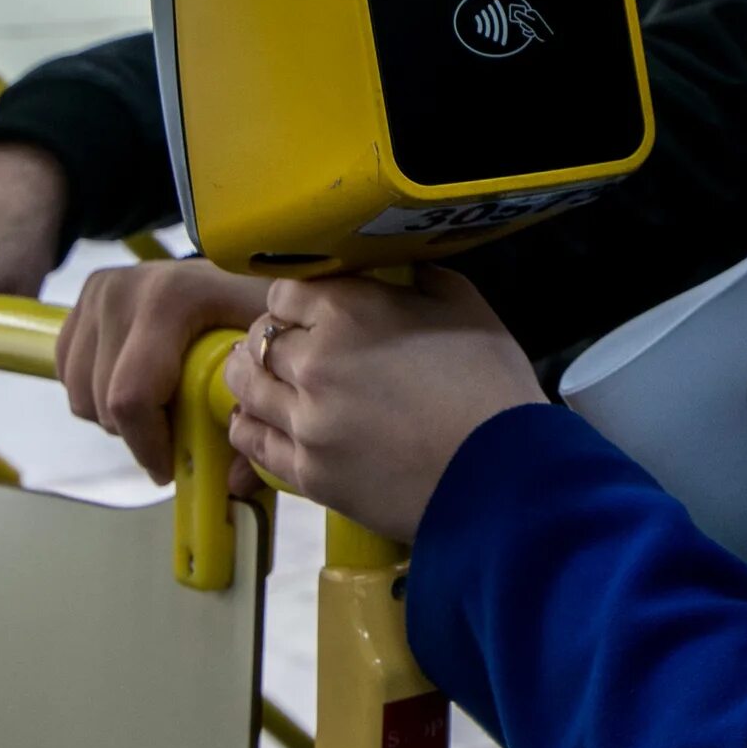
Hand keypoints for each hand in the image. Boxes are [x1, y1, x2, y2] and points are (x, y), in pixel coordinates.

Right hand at [55, 260, 273, 483]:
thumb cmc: (260, 305)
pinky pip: (68, 372)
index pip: (131, 395)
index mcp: (170, 298)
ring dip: (116, 415)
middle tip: (175, 437)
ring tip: (162, 406)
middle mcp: (124, 289)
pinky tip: (140, 383)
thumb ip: (259, 414)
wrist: (242, 255)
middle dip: (138, 434)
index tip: (171, 469)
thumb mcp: (271, 351)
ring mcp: (99, 292)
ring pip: (80, 392)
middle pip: (102, 401)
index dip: (148, 444)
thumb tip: (232, 484)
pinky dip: (96, 391)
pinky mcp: (83, 299)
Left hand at [223, 268, 542, 543]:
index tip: (312, 309)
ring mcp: (304, 422)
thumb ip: (418, 279)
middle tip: (291, 345)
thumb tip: (397, 273)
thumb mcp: (464, 306)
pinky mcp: (306, 471)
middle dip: (273, 337)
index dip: (297, 299)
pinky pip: (253, 442)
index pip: (284, 292)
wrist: (501, 474)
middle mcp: (313, 363)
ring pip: (245, 387)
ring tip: (266, 378)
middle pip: (259, 339)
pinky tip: (256, 420)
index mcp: (349, 313)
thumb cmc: (490, 386)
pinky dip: (248, 426)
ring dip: (251, 377)